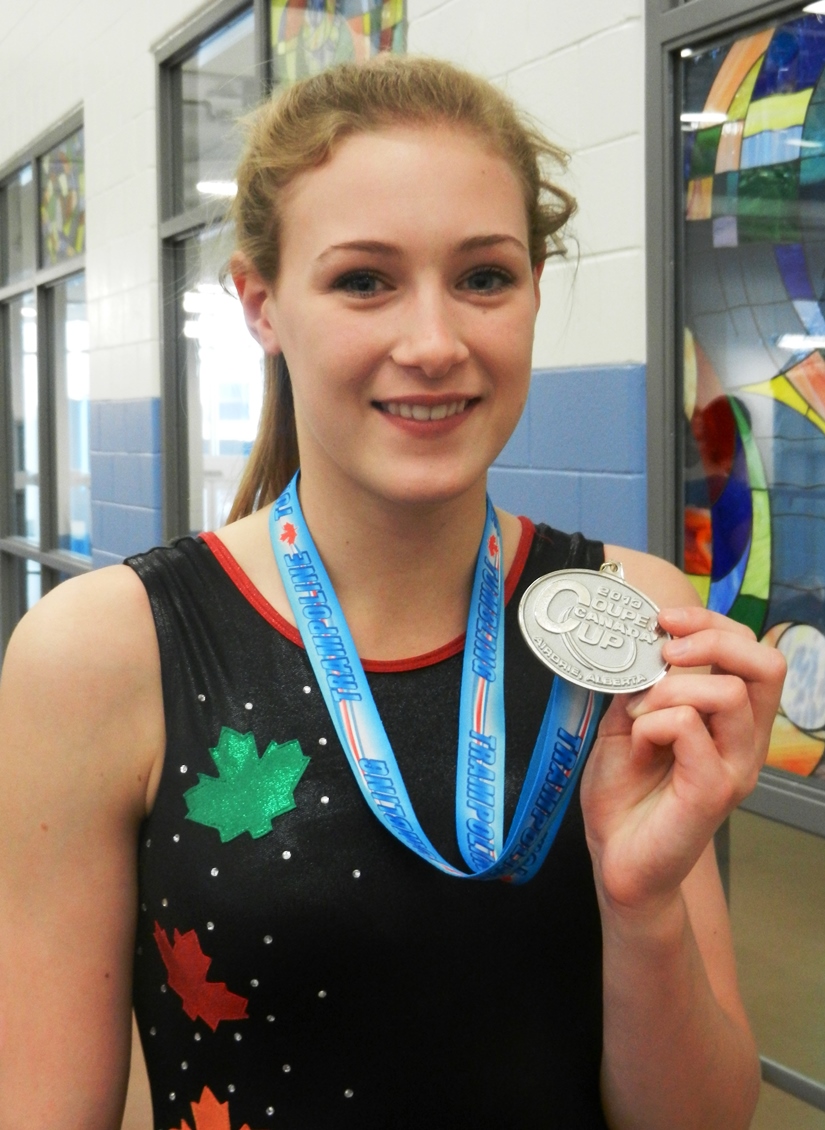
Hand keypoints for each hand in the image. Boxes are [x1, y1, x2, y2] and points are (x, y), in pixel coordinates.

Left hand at [580, 606, 785, 913]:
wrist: (615, 854)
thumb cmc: (624, 790)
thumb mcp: (628, 719)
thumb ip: (643, 682)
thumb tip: (641, 640)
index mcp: (732, 720)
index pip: (753, 652)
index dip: (712, 622)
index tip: (665, 620)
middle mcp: (745, 741)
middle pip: (765, 664)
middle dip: (711, 639)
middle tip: (666, 652)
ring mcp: (734, 767)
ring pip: (728, 693)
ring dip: (670, 689)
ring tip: (639, 715)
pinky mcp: (712, 791)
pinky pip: (688, 727)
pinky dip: (652, 722)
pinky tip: (637, 745)